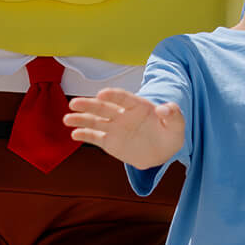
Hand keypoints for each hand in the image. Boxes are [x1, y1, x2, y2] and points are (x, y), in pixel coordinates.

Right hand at [64, 88, 183, 169]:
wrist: (162, 151)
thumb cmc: (170, 134)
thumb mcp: (177, 125)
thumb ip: (173, 115)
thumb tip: (164, 109)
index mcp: (137, 105)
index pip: (123, 97)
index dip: (112, 95)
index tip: (101, 93)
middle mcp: (122, 114)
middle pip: (103, 107)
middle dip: (88, 105)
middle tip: (73, 103)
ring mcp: (114, 127)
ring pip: (95, 121)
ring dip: (81, 119)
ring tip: (67, 118)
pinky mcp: (109, 142)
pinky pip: (95, 137)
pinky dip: (85, 136)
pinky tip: (74, 134)